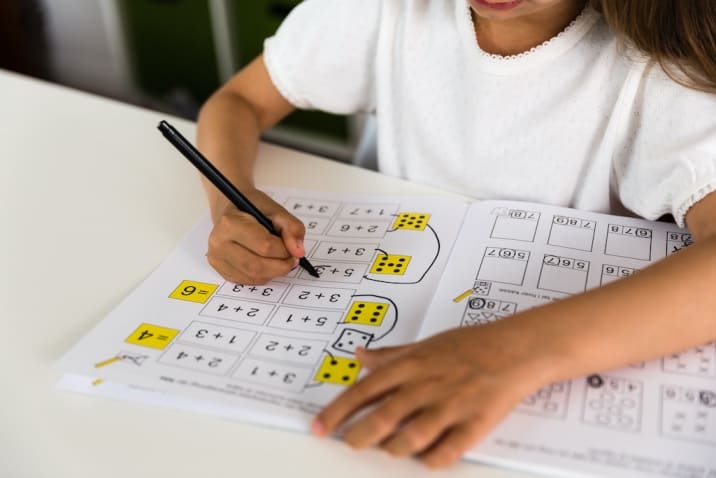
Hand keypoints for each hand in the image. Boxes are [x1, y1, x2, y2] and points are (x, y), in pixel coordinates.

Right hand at [206, 187, 305, 283]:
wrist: (232, 209)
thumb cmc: (253, 208)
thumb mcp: (276, 210)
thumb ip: (291, 228)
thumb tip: (298, 251)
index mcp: (230, 224)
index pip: (264, 246)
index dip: (285, 250)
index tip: (294, 249)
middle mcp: (219, 243)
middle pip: (257, 266)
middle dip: (281, 266)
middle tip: (292, 259)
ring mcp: (217, 259)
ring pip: (253, 277)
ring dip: (273, 272)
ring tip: (280, 260)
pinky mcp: (220, 270)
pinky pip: (248, 281)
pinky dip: (263, 276)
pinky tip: (267, 264)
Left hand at [312, 318, 554, 467]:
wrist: (514, 348)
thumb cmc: (468, 345)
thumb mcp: (423, 344)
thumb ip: (389, 355)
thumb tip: (359, 355)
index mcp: (411, 366)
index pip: (363, 391)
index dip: (337, 411)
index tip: (319, 427)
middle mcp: (426, 386)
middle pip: (382, 418)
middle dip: (360, 436)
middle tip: (351, 443)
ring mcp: (451, 406)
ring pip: (411, 439)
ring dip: (394, 449)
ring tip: (389, 449)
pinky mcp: (475, 424)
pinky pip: (446, 452)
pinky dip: (431, 460)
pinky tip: (425, 458)